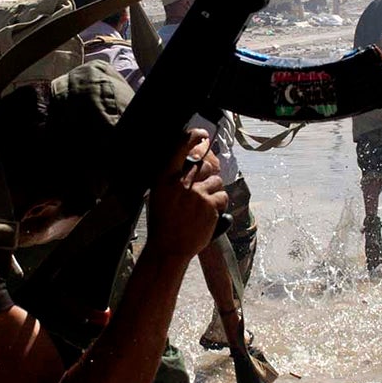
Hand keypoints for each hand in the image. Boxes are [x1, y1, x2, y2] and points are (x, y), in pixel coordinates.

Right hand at [146, 132, 226, 262]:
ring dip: (213, 191)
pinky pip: (222, 197)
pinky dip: (218, 204)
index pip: (181, 146)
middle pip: (205, 165)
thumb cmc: (163, 222)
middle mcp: (181, 182)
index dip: (194, 136)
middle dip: (208, 174)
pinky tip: (207, 214)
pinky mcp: (210, 206)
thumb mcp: (159, 194)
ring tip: (201, 206)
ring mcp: (197, 194)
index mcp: (164, 177)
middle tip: (201, 188)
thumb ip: (173, 177)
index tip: (203, 134)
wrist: (168, 248)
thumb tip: (193, 162)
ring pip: (217, 181)